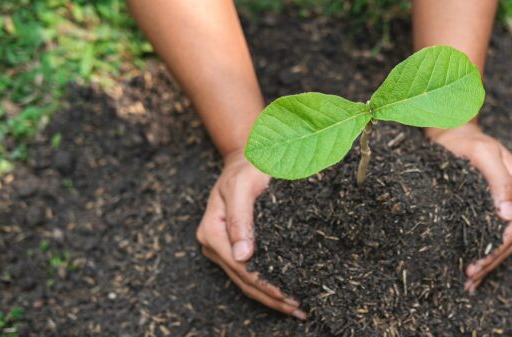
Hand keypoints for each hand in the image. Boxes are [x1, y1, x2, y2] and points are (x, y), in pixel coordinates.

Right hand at [196, 151, 306, 318]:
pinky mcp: (235, 247)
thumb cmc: (248, 167)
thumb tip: (242, 256)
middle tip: (299, 308)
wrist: (246, 158)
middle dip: (271, 297)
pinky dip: (268, 285)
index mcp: (212, 230)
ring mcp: (223, 247)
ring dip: (270, 298)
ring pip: (246, 281)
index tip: (288, 294)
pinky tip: (286, 295)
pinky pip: (250, 272)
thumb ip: (241, 217)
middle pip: (243, 279)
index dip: (264, 283)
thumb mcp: (243, 185)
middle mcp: (214, 243)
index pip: (240, 266)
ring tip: (297, 308)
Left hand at [426, 123, 511, 293]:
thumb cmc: (466, 142)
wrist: (456, 133)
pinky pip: (498, 234)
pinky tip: (476, 271)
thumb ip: (497, 181)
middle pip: (510, 237)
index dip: (494, 248)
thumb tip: (508, 215)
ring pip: (506, 241)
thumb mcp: (482, 154)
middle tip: (469, 278)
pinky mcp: (501, 207)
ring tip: (471, 281)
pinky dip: (487, 252)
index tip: (475, 264)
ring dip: (490, 263)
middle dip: (491, 260)